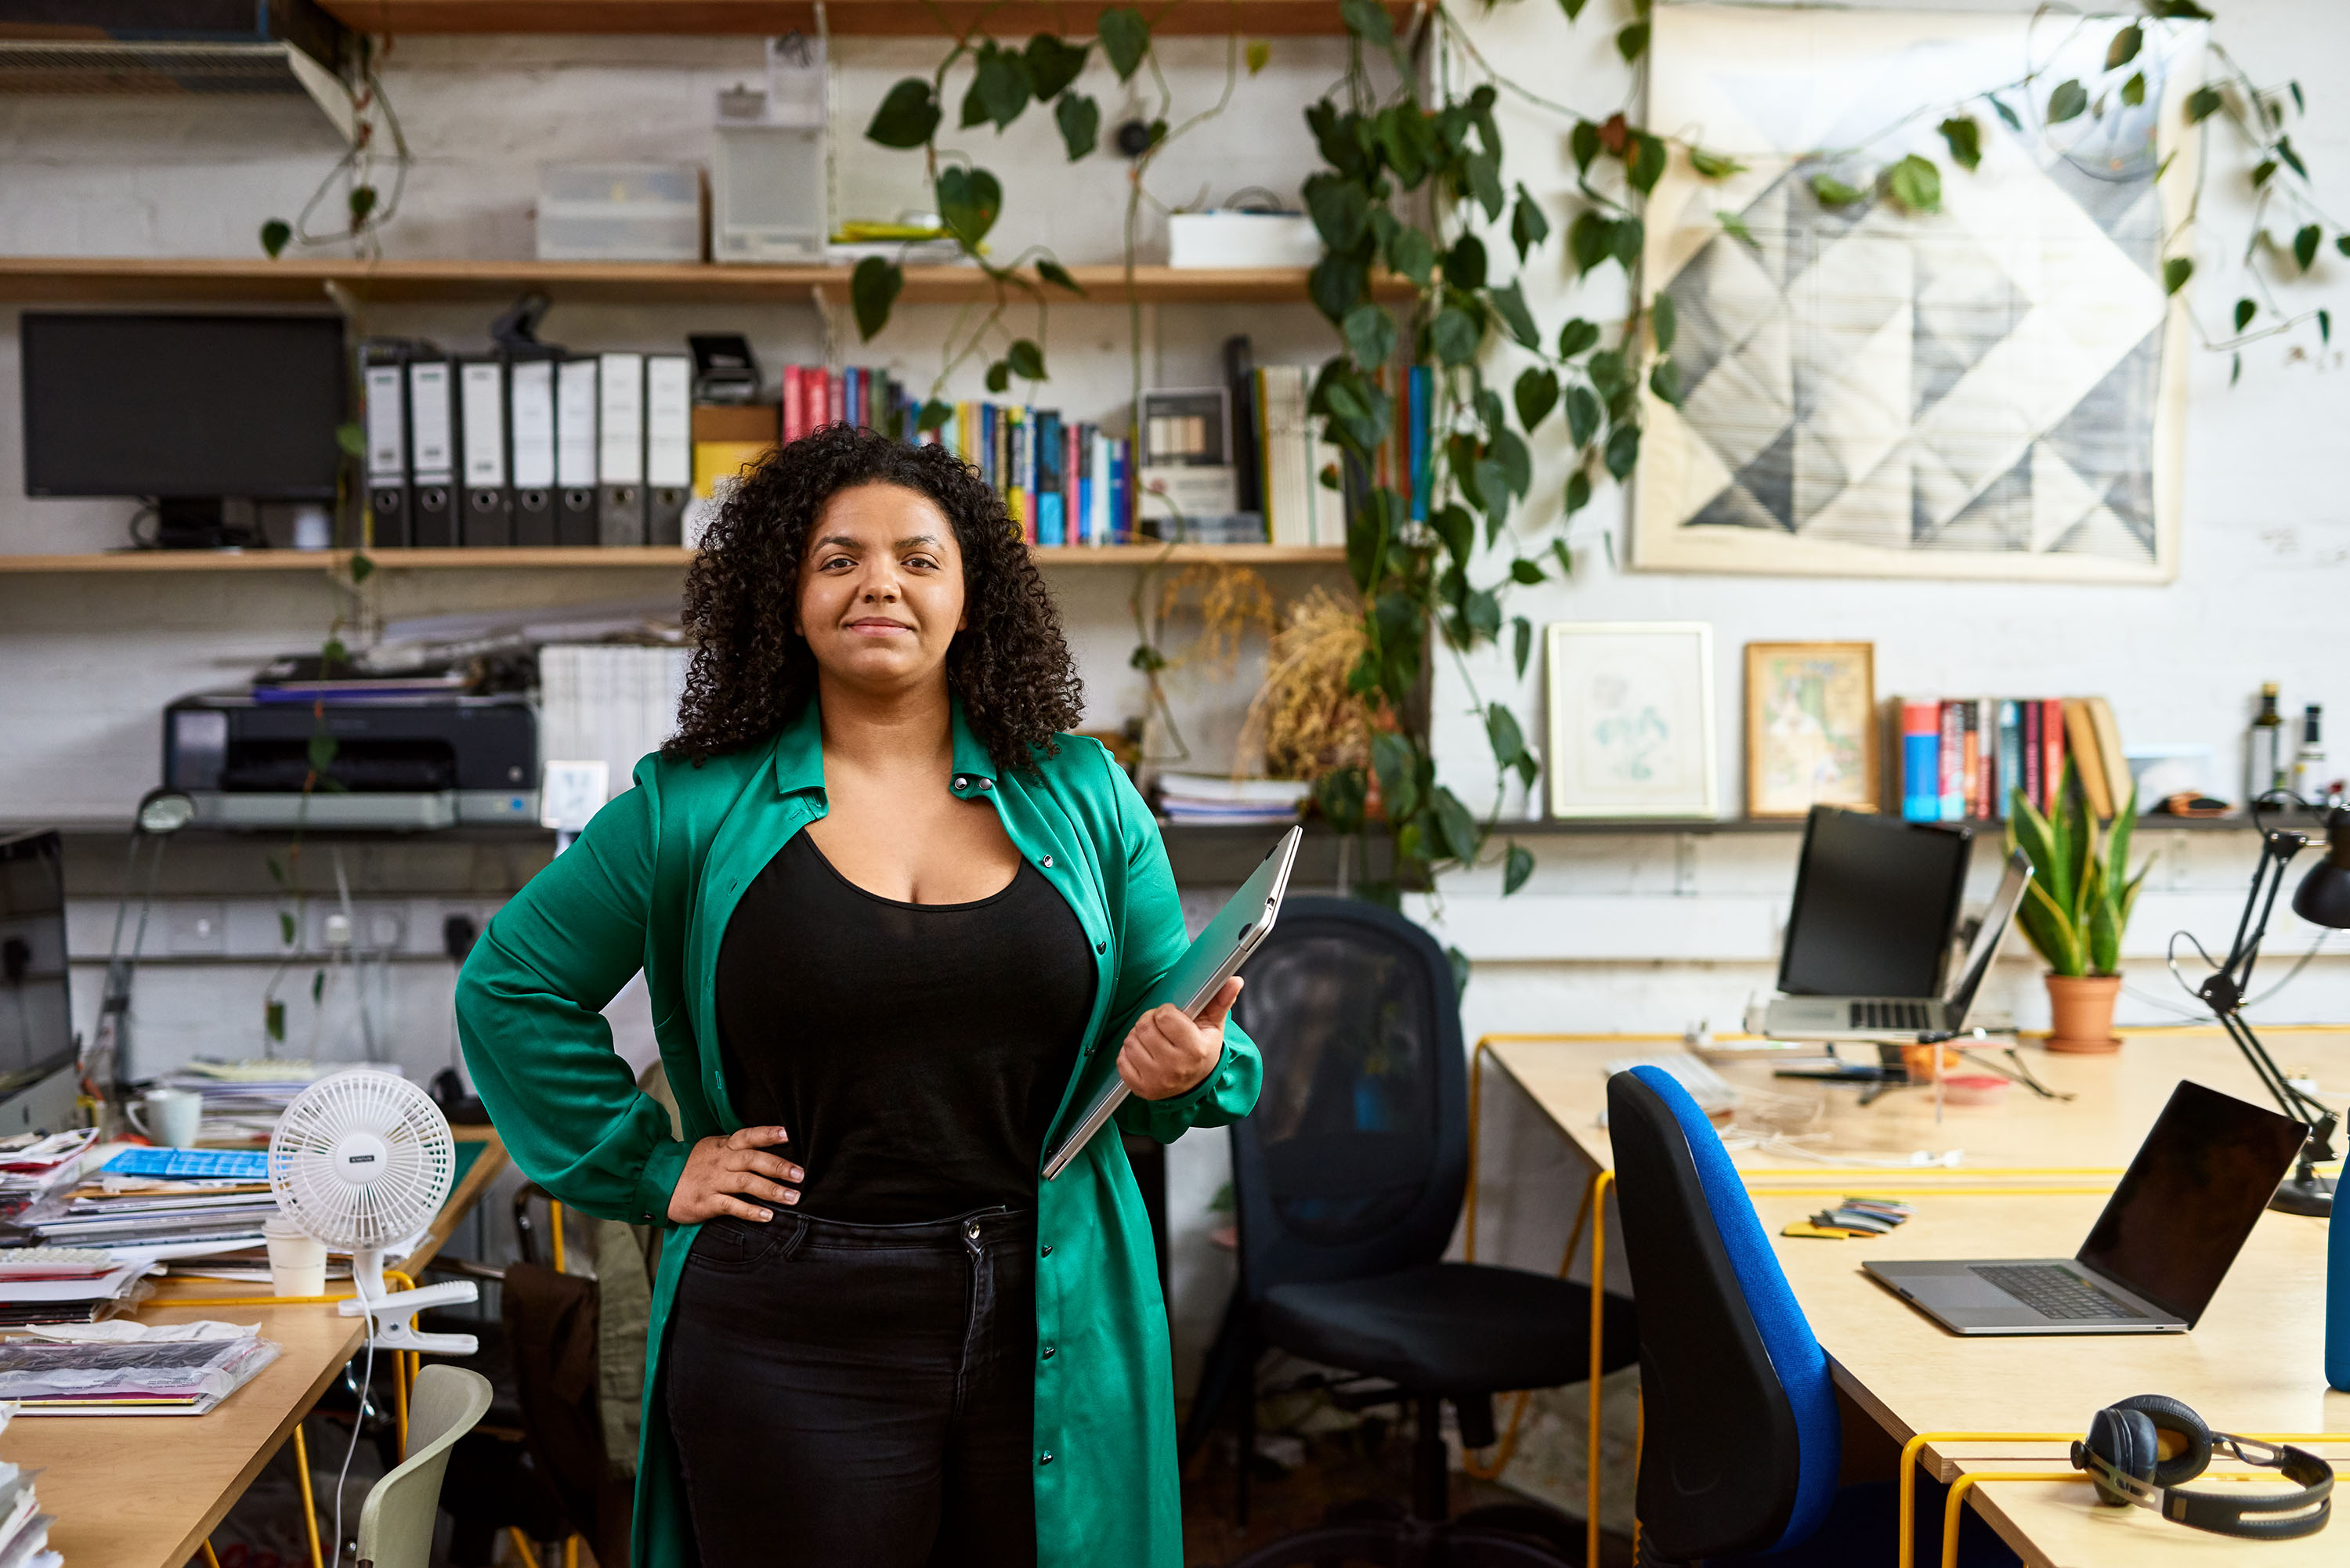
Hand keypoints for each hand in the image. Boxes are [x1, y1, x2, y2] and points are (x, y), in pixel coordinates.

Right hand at [667, 1125, 801, 1224]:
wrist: (657, 1183)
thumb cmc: (692, 1167)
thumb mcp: (712, 1149)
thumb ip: (736, 1149)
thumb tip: (768, 1148)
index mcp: (723, 1146)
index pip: (748, 1136)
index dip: (767, 1134)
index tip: (788, 1134)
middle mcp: (721, 1161)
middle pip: (753, 1159)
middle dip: (779, 1166)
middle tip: (800, 1175)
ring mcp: (713, 1181)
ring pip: (746, 1182)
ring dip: (772, 1190)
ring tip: (793, 1197)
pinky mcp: (706, 1202)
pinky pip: (732, 1206)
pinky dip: (751, 1211)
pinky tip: (768, 1216)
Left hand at [1118, 975, 1241, 1101]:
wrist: (1195, 1084)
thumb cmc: (1202, 1050)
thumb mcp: (1213, 1026)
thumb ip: (1221, 1000)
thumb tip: (1235, 980)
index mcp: (1195, 1049)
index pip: (1164, 1016)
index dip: (1166, 1012)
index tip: (1172, 1018)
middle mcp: (1175, 1067)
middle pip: (1144, 1027)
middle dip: (1150, 1021)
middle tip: (1160, 1028)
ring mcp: (1157, 1080)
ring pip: (1131, 1042)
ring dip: (1138, 1037)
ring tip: (1153, 1041)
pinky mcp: (1142, 1089)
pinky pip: (1121, 1061)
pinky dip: (1129, 1054)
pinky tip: (1144, 1055)